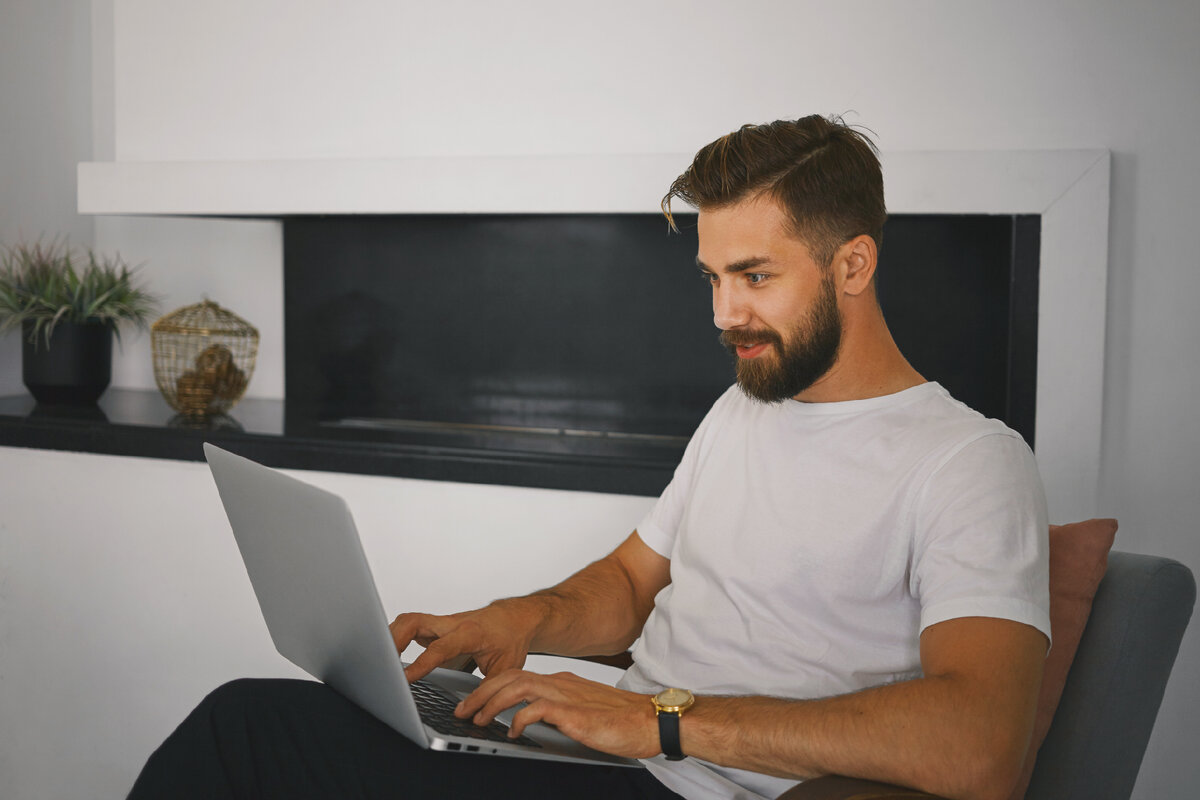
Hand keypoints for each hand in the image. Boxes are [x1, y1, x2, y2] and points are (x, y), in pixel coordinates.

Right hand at [389, 604, 536, 683]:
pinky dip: (397, 637)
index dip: (420, 664)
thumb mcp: (506, 669)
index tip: (404, 679)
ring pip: (409, 621)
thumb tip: (470, 714)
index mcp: (470, 634)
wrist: (516, 618)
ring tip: (377, 659)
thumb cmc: (510, 639)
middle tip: (380, 662)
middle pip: (414, 622)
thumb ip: (486, 690)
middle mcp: (452, 624)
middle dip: (393, 639)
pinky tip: (389, 653)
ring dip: (391, 636)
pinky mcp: (437, 626)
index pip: (439, 648)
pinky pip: (412, 626)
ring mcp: (442, 624)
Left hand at [456, 669, 660, 758]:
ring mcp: (566, 694)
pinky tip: (511, 730)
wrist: (652, 719)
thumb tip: (535, 723)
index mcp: (563, 681)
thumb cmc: (623, 720)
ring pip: (516, 687)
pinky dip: (518, 717)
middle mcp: (561, 682)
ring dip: (491, 702)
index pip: (517, 675)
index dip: (491, 686)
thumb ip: (560, 713)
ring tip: (477, 719)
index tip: (474, 701)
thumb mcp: (582, 713)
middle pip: (509, 677)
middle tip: (463, 710)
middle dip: (480, 692)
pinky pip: (536, 708)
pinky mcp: (573, 711)